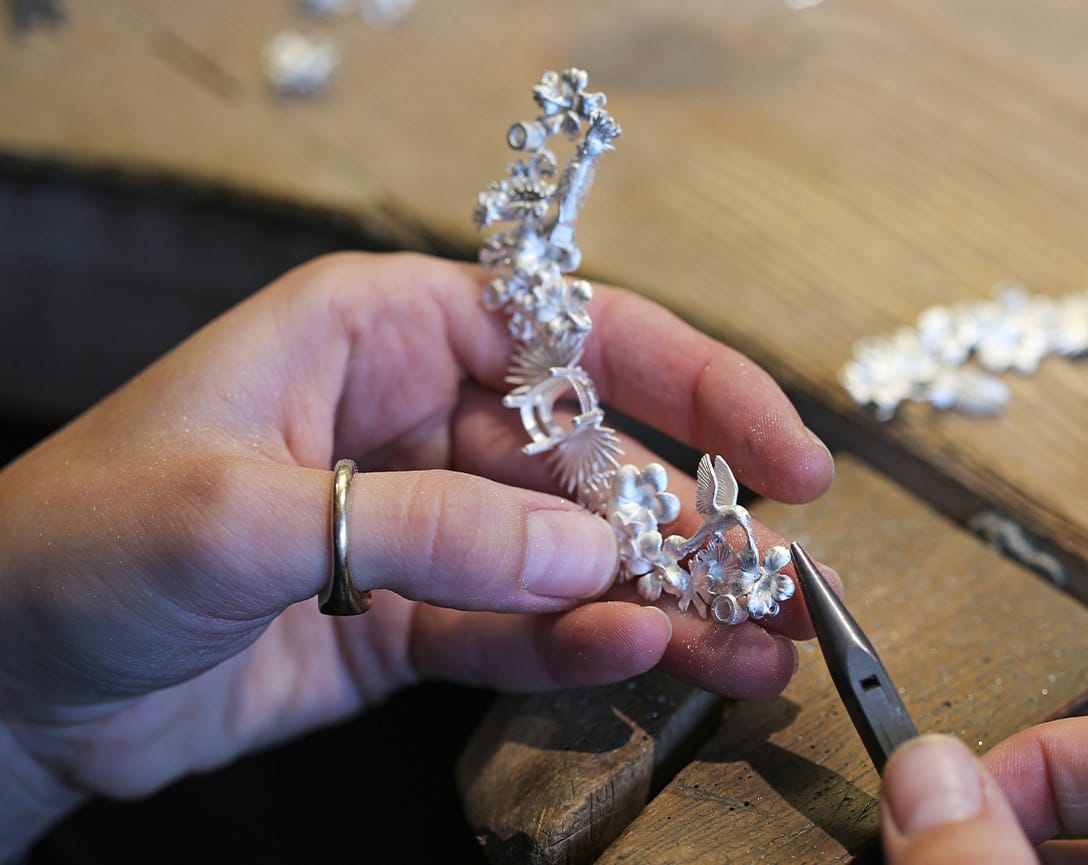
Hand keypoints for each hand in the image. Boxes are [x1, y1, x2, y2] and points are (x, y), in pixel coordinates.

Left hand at [0, 252, 834, 853]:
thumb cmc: (73, 544)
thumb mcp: (240, 512)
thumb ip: (430, 526)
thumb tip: (591, 551)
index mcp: (381, 331)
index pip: (573, 336)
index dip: (694, 386)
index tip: (783, 456)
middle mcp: (416, 418)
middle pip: (592, 457)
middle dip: (692, 519)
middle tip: (780, 580)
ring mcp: (422, 525)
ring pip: (570, 554)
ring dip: (664, 598)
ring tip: (758, 644)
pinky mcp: (409, 618)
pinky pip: (517, 629)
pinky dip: (583, 649)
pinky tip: (652, 661)